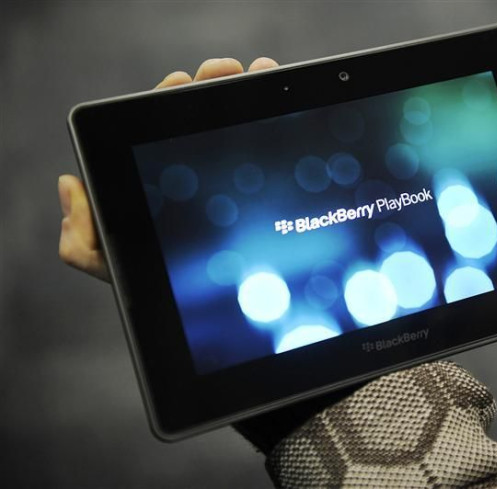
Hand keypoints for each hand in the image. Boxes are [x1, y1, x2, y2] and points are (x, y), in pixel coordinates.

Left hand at [58, 57, 277, 280]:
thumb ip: (81, 241)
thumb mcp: (111, 266)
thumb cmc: (155, 287)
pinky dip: (273, 118)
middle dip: (211, 86)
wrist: (201, 311)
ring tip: (260, 72)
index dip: (166, 100)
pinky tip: (279, 94)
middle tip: (226, 71)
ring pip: (232, 123)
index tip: (182, 82)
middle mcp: (187, 171)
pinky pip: (263, 146)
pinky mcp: (255, 189)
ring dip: (245, 92)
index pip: (155, 127)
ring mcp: (223, 176)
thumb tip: (70, 186)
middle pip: (198, 116)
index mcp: (152, 177)